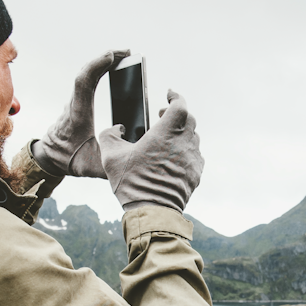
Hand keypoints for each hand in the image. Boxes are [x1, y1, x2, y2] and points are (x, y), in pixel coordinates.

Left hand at [31, 48, 129, 177]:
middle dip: (105, 59)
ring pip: (86, 74)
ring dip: (103, 62)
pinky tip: (112, 65)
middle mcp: (74, 104)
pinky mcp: (77, 101)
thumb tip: (131, 151)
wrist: (49, 157)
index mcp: (78, 115)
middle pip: (86, 73)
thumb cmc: (70, 161)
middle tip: (127, 52)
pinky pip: (87, 79)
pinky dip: (100, 69)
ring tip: (123, 56)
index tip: (111, 56)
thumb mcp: (92, 167)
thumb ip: (112, 160)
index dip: (96, 66)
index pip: (83, 83)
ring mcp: (75, 101)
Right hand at [98, 89, 202, 211]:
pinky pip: (196, 155)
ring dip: (182, 132)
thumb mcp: (110, 156)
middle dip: (177, 114)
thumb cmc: (132, 183)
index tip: (169, 94)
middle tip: (163, 116)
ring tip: (167, 137)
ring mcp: (193, 159)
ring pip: (193, 137)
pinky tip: (174, 156)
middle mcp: (184, 143)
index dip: (175, 96)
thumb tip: (116, 129)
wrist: (152, 211)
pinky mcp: (196, 173)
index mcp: (166, 133)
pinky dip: (186, 149)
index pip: (180, 105)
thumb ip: (110, 135)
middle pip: (189, 119)